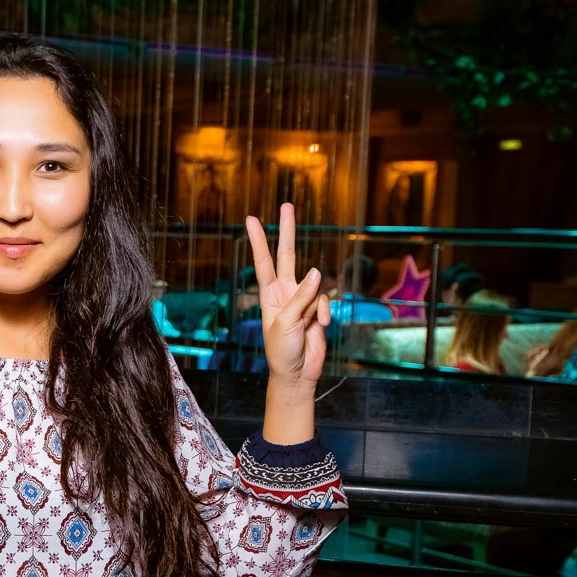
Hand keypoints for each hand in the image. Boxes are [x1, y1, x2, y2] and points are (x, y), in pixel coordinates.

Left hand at [243, 202, 330, 387]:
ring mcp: (303, 299)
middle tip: (287, 205)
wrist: (297, 372)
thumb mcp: (285, 322)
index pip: (263, 261)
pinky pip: (326, 302)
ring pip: (315, 286)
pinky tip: (319, 328)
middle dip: (288, 230)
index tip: (251, 219)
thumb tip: (316, 271)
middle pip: (287, 255)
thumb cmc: (282, 350)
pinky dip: (324, 315)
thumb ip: (301, 296)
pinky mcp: (318, 309)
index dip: (258, 240)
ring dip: (314, 305)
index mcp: (269, 294)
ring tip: (308, 325)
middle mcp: (285, 291)